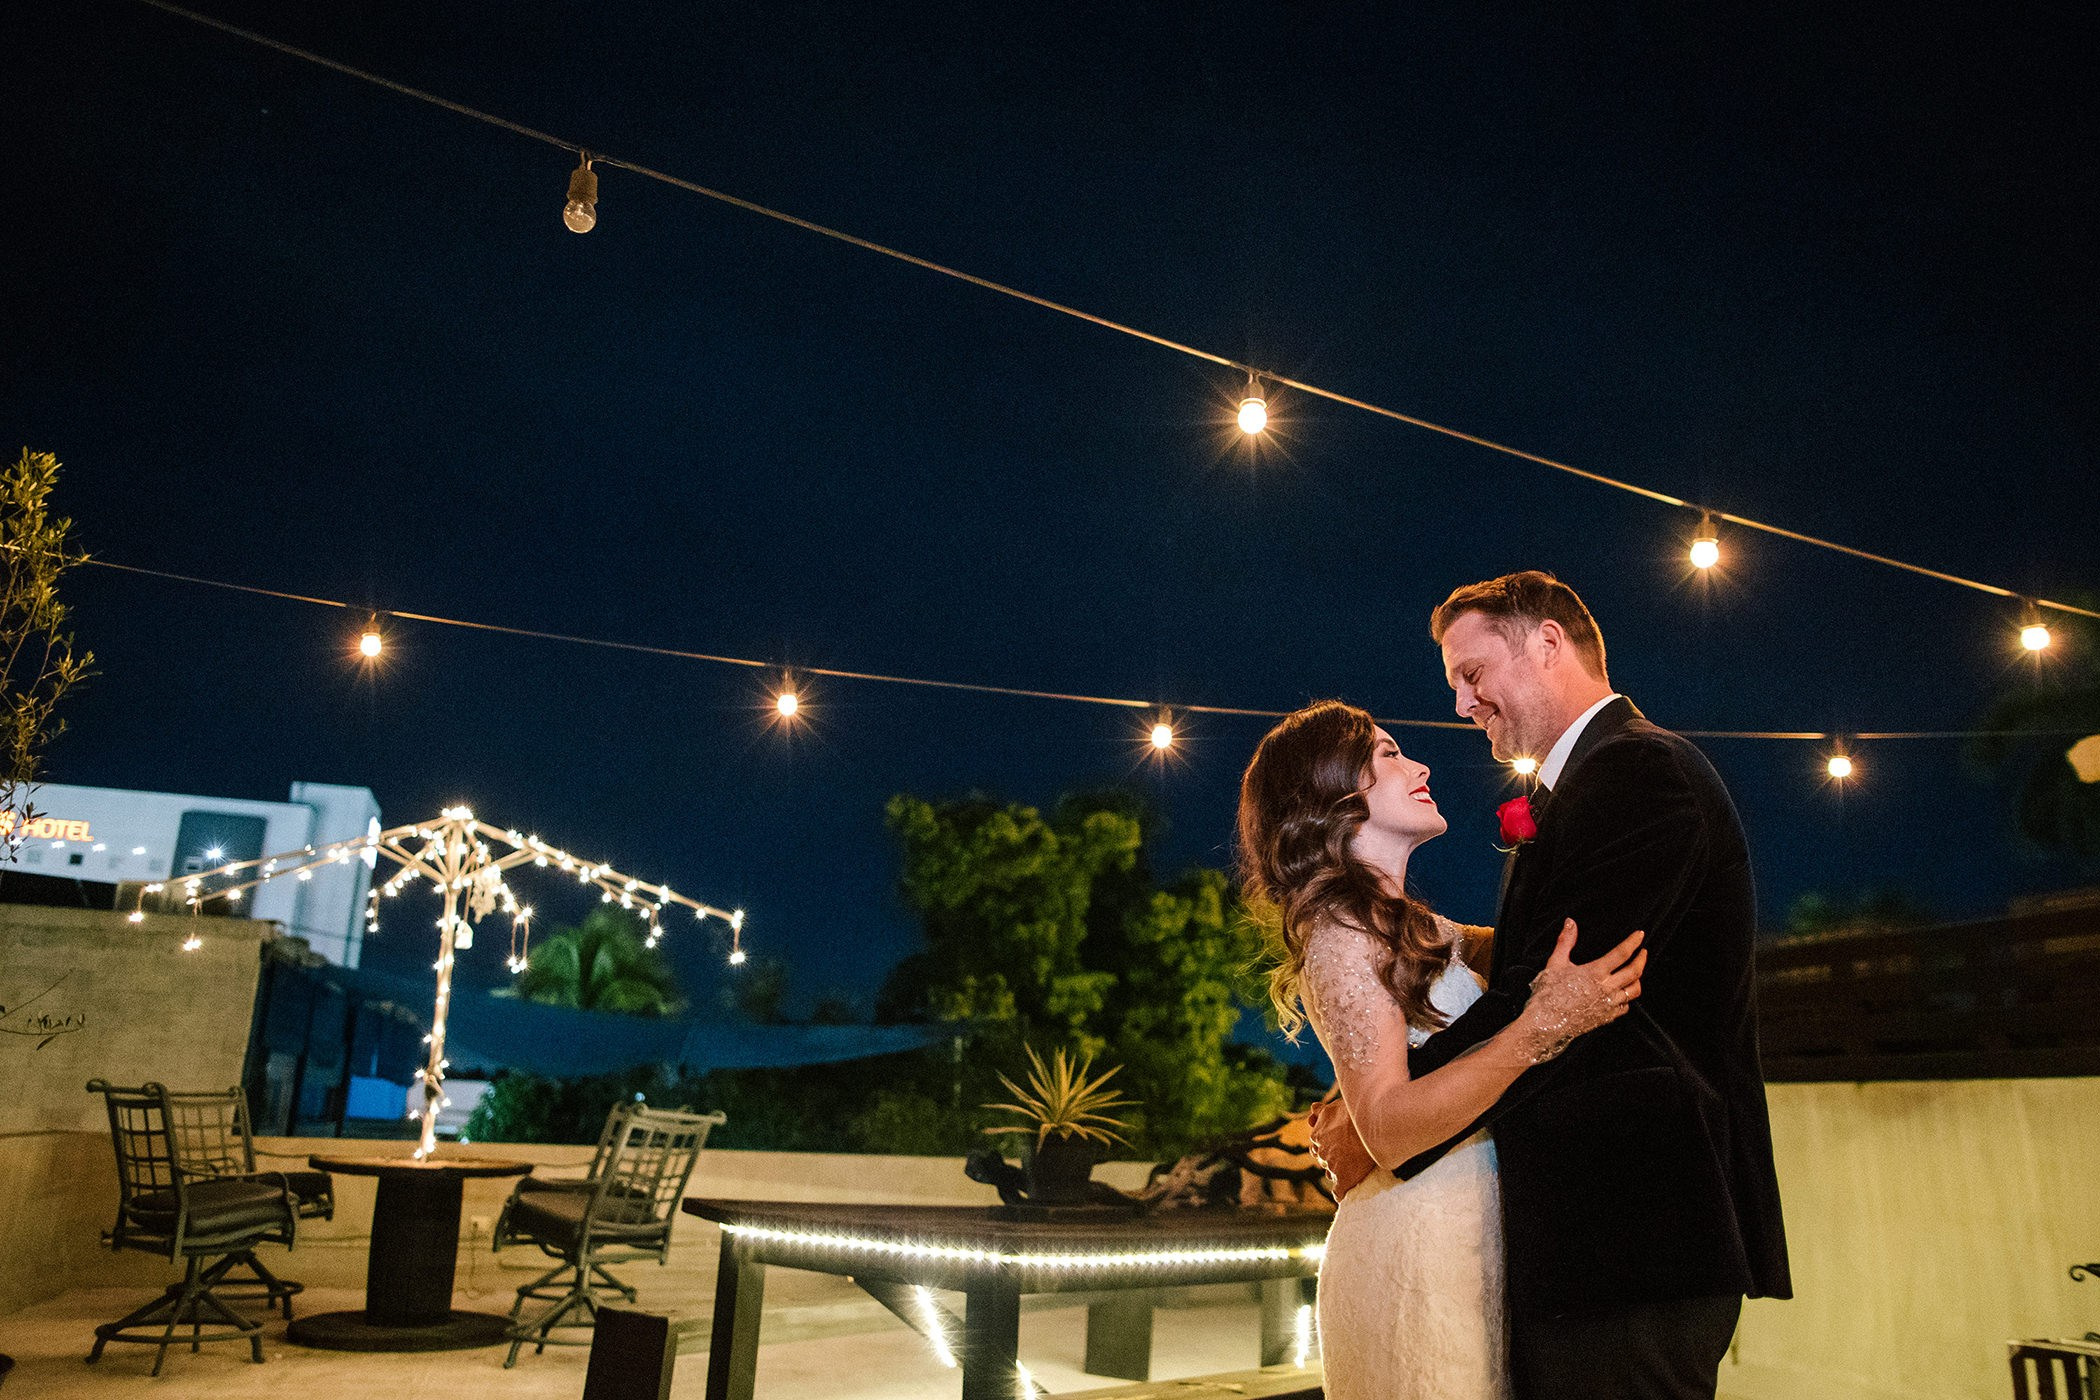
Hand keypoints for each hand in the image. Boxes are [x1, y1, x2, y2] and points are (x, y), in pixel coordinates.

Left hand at [1308, 1096, 1376, 1200]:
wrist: (1370, 1124)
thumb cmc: (1355, 1112)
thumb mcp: (1334, 1106)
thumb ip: (1322, 1111)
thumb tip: (1312, 1108)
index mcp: (1317, 1134)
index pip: (1316, 1144)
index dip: (1327, 1145)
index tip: (1337, 1144)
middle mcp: (1321, 1151)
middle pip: (1322, 1159)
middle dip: (1330, 1158)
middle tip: (1344, 1156)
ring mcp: (1331, 1165)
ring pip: (1330, 1174)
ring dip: (1336, 1173)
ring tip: (1348, 1170)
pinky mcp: (1343, 1178)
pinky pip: (1338, 1191)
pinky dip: (1340, 1193)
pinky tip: (1343, 1194)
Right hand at [1512, 920, 1644, 1064]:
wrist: (1546, 1023)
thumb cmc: (1549, 993)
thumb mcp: (1555, 963)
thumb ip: (1565, 941)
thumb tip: (1570, 922)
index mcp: (1595, 972)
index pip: (1622, 953)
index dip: (1633, 942)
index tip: (1640, 935)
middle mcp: (1606, 988)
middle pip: (1634, 971)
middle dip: (1642, 959)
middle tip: (1643, 952)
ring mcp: (1609, 1004)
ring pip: (1634, 990)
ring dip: (1638, 979)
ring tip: (1636, 972)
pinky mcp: (1607, 1016)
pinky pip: (1625, 1006)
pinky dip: (1627, 998)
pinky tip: (1622, 993)